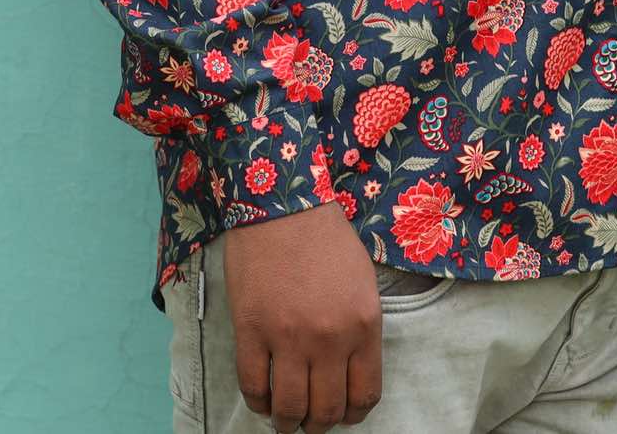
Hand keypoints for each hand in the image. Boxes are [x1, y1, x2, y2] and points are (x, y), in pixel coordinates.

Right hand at [221, 200, 381, 432]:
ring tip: (285, 417)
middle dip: (319, 423)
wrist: (282, 205)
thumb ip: (360, 328)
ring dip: (288, 422)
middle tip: (311, 419)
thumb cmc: (325, 237)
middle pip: (326, 410)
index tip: (342, 412)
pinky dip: (258, 403)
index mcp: (363, 324)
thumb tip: (348, 371)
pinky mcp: (252, 331)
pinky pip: (253, 387)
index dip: (352, 414)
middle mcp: (330, 339)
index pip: (364, 395)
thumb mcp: (362, 281)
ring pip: (290, 409)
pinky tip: (262, 398)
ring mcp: (288, 337)